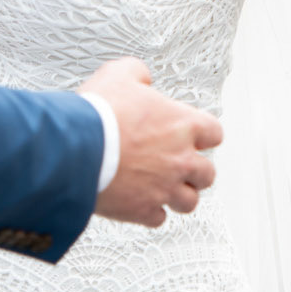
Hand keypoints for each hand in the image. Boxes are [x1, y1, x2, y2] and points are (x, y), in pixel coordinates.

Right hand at [81, 57, 221, 227]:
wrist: (76, 149)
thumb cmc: (98, 114)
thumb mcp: (118, 74)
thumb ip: (138, 73)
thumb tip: (142, 78)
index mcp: (183, 125)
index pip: (214, 133)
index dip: (203, 135)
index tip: (194, 136)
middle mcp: (181, 159)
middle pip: (207, 173)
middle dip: (194, 170)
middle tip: (179, 165)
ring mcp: (164, 188)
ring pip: (189, 202)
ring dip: (178, 195)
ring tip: (164, 188)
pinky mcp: (143, 210)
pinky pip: (158, 218)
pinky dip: (150, 212)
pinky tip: (140, 202)